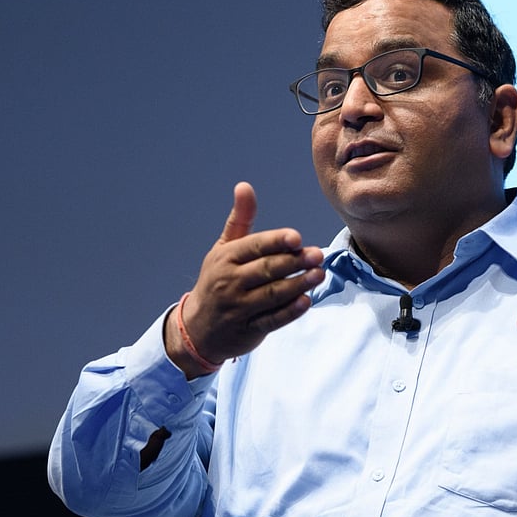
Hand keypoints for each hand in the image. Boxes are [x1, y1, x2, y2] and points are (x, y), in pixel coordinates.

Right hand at [165, 182, 324, 376]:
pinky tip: (306, 301)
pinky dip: (289, 312)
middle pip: (266, 270)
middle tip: (318, 255)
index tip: (297, 238)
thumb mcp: (224, 249)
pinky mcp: (247, 330)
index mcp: (225, 259)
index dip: (275, 242)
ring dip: (297, 285)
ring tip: (319, 274)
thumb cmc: (217, 280)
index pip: (253, 247)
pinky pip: (271, 320)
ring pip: (271, 295)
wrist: (197, 329)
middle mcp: (229, 282)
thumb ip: (240, 220)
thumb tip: (245, 186)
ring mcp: (238, 308)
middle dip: (294, 262)